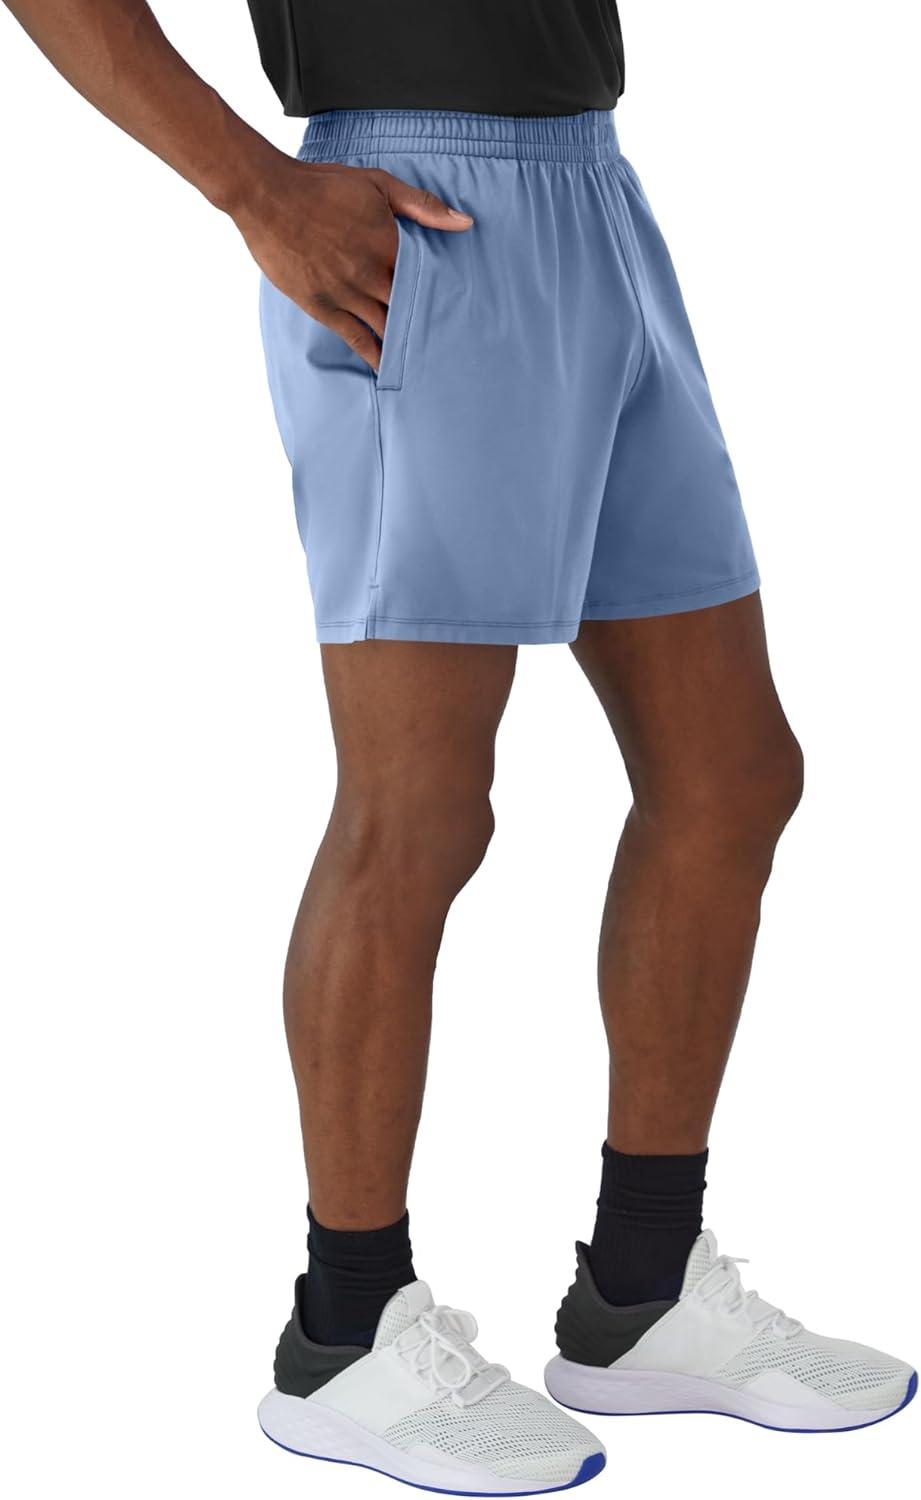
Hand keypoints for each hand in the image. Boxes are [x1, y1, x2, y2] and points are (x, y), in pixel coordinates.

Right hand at [234, 154, 473, 369]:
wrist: (268, 196)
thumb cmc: (322, 185)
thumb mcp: (377, 184)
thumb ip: (422, 205)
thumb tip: (464, 222)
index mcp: (389, 244)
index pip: (428, 278)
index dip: (444, 293)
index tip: (461, 308)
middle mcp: (372, 274)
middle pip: (410, 307)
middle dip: (428, 322)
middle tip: (451, 343)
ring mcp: (347, 294)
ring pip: (386, 327)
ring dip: (405, 343)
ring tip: (426, 360)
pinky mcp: (323, 307)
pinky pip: (356, 339)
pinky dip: (374, 355)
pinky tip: (387, 367)